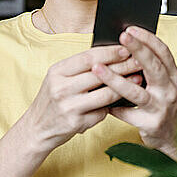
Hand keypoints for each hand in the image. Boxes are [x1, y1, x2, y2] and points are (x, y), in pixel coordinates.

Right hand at [23, 44, 143, 152]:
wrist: (36, 128)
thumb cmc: (53, 99)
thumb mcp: (58, 78)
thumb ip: (79, 68)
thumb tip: (110, 55)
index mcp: (57, 71)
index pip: (87, 57)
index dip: (109, 52)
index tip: (126, 48)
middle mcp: (61, 88)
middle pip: (99, 74)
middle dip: (123, 66)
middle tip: (139, 61)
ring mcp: (69, 107)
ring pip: (105, 94)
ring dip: (125, 86)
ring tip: (138, 78)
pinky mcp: (76, 123)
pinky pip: (102, 112)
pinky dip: (113, 105)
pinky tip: (125, 99)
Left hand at [91, 26, 176, 156]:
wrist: (175, 140)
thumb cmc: (163, 106)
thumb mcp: (163, 85)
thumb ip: (149, 69)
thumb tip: (123, 48)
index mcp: (173, 77)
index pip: (163, 52)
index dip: (148, 39)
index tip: (131, 28)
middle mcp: (170, 90)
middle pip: (153, 66)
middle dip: (137, 49)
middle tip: (121, 36)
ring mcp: (161, 107)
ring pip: (136, 92)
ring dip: (115, 79)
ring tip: (97, 69)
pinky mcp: (151, 124)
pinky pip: (127, 113)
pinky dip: (113, 107)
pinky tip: (103, 103)